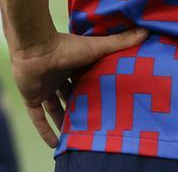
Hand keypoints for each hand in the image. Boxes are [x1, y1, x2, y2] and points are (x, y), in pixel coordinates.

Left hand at [10, 28, 146, 147]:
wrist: (34, 48)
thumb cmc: (66, 46)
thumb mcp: (97, 47)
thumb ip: (119, 42)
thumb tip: (145, 32)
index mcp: (73, 64)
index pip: (84, 81)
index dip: (93, 92)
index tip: (105, 104)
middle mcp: (58, 76)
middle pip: (70, 96)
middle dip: (79, 109)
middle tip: (92, 124)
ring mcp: (44, 87)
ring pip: (54, 109)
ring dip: (63, 122)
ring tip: (76, 137)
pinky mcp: (31, 97)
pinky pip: (37, 118)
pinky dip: (44, 130)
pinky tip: (54, 144)